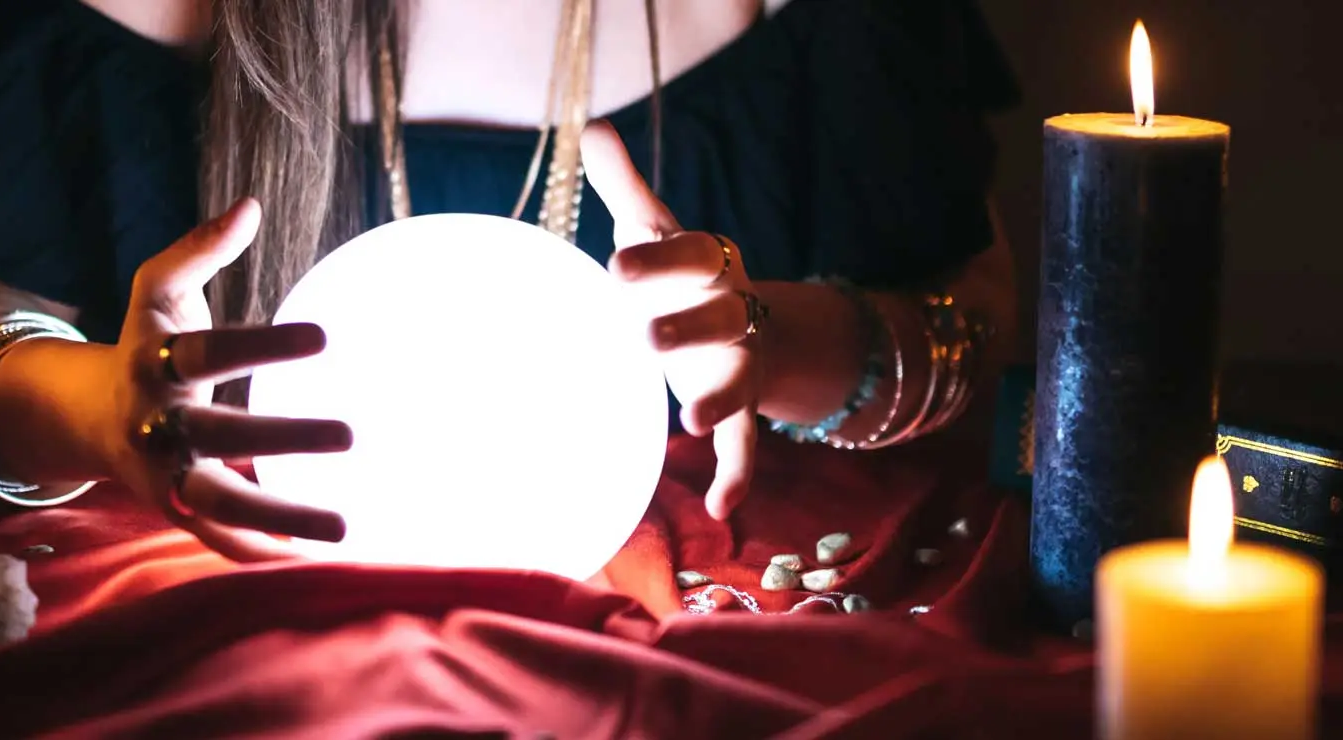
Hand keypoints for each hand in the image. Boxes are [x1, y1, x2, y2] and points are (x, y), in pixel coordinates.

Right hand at [104, 198, 351, 560]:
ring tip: (346, 527)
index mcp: (153, 363)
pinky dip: (259, 551)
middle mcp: (155, 424)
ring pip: (220, 502)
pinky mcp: (173, 510)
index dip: (263, 346)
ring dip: (281, 516)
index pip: (209, 352)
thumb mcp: (157, 290)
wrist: (89, 419)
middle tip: (351, 434)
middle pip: (218, 436)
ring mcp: (162, 474)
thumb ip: (198, 250)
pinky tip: (314, 560)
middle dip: (282, 439)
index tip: (325, 338)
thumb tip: (248, 205)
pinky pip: (217, 537)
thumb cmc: (145, 344)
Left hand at [581, 122, 759, 520]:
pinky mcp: (736, 407)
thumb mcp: (655, 227)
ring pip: (736, 382)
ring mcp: (737, 364)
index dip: (658, 260)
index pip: (690, 253)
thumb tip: (594, 125)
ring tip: (690, 421)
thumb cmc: (679, 270)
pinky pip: (747, 447)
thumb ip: (628, 184)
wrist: (739, 316)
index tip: (616, 266)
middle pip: (718, 318)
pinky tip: (726, 514)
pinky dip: (738, 478)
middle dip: (687, 328)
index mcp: (708, 264)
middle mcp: (731, 312)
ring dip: (717, 402)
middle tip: (645, 337)